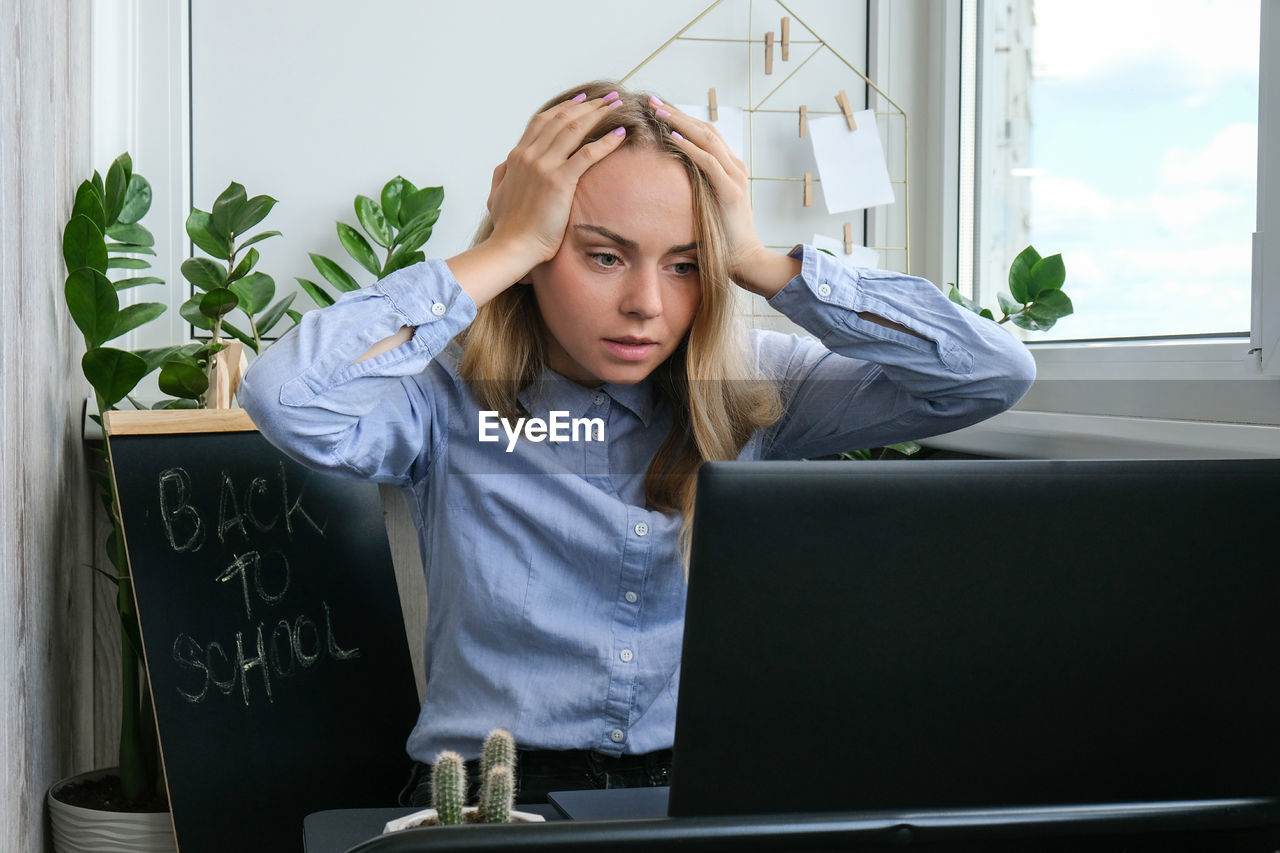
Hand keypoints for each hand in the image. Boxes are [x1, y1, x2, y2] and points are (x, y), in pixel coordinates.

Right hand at [485, 92, 627, 273]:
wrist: (511, 246)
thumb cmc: (508, 227)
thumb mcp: (497, 194)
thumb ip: (503, 175)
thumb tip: (506, 165)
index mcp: (517, 157)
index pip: (543, 121)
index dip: (565, 108)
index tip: (583, 100)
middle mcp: (530, 155)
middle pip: (562, 119)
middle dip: (588, 105)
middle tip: (607, 98)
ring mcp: (543, 166)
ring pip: (574, 129)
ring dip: (598, 115)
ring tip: (616, 107)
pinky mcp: (559, 181)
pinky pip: (587, 154)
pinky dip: (605, 141)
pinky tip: (620, 134)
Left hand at [653, 98, 796, 296]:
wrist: (745, 258)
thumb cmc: (722, 236)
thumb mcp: (706, 205)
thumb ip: (696, 188)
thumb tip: (670, 181)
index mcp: (729, 167)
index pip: (704, 133)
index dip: (681, 118)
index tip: (656, 109)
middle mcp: (734, 166)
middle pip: (704, 129)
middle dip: (676, 113)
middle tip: (651, 100)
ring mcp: (734, 177)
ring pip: (706, 139)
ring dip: (680, 123)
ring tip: (657, 111)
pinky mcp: (730, 191)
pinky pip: (708, 162)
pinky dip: (689, 148)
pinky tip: (672, 137)